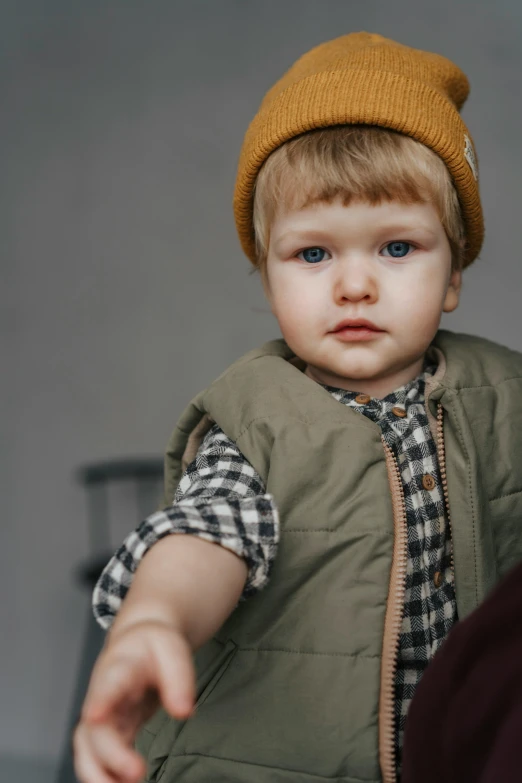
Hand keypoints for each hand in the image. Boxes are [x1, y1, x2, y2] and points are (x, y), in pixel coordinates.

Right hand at [73, 620, 194, 782]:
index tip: (95, 716)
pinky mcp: (109, 731)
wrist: (140, 641)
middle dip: (110, 754)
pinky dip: (106, 775)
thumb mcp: (172, 650)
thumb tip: (183, 712)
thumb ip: (179, 678)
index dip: (101, 700)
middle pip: (95, 727)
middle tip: (135, 772)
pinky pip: (99, 757)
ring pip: (88, 748)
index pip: (108, 683)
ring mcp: (103, 714)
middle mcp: (103, 694)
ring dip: (98, 774)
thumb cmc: (154, 645)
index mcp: (120, 667)